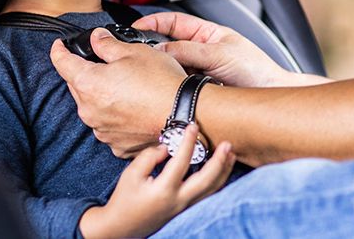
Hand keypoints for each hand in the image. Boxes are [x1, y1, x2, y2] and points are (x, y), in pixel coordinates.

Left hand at [51, 28, 186, 157]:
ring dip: (102, 96)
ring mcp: (102, 130)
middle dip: (87, 74)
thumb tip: (96, 38)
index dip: (59, 50)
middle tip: (108, 65)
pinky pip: (108, 125)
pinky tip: (133, 108)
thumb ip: (108, 44)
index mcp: (88, 83)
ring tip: (128, 88)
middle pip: (77, 86)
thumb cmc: (162, 82)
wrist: (185, 114)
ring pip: (92, 107)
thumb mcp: (135, 51)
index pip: (62, 63)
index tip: (59, 46)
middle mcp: (89, 110)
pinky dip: (115, 116)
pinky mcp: (116, 143)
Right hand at [79, 124, 235, 238]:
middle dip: (220, 161)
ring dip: (224, 171)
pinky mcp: (186, 210)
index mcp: (164, 190)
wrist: (122, 226)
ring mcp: (184, 207)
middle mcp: (178, 200)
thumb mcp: (131, 174)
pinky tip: (222, 171)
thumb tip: (167, 148)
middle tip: (227, 144)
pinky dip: (218, 182)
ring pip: (212, 190)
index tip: (193, 126)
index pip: (181, 161)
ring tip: (231, 155)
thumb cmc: (125, 199)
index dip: (188, 141)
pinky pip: (208, 195)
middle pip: (207, 180)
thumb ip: (149, 157)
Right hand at [134, 12, 298, 86]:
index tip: (135, 29)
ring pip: (170, 69)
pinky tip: (171, 91)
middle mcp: (198, 52)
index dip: (152, 23)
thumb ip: (188, 51)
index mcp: (205, 34)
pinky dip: (172, 89)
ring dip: (165, 73)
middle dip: (154, 52)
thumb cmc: (255, 69)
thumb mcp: (219, 54)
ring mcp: (196, 72)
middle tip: (143, 59)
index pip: (172, 22)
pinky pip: (177, 87)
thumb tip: (159, 50)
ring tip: (161, 77)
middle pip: (167, 47)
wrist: (269, 93)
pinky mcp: (196, 90)